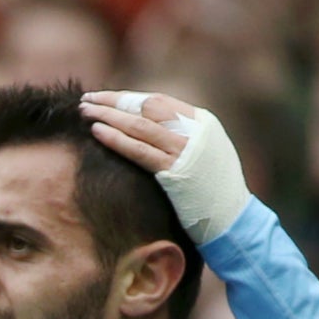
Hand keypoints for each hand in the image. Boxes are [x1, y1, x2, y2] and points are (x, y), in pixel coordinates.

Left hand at [80, 91, 250, 244]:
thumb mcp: (205, 155)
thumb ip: (182, 138)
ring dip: (109, 116)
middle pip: (146, 106)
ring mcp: (185, 150)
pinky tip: (96, 132)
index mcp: (202, 122)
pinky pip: (139, 151)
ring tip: (84, 111)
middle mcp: (194, 130)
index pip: (158, 101)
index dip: (128, 98)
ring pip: (139, 125)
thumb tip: (150, 130)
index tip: (106, 98)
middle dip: (114, 101)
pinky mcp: (175, 172)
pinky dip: (116, 139)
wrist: (233, 220)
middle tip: (88, 99)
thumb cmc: (215, 192)